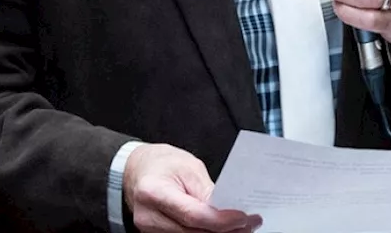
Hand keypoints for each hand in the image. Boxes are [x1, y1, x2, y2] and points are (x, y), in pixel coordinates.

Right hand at [124, 143, 260, 232]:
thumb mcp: (189, 167)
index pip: (193, 215)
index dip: (222, 220)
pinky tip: (223, 230)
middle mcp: (148, 216)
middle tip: (251, 223)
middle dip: (226, 231)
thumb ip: (207, 190)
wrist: (139, 171)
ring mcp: (149, 230)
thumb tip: (229, 210)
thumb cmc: (164, 164)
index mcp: (153, 192)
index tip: (245, 217)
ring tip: (240, 227)